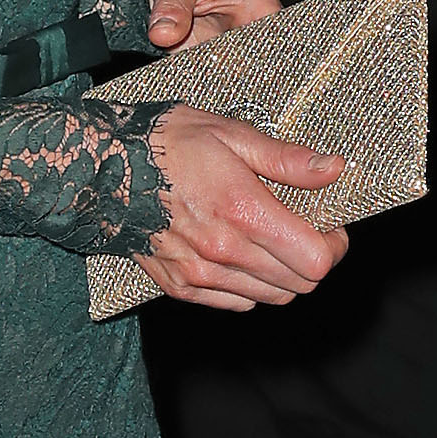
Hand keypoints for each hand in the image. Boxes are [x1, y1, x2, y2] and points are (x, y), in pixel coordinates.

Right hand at [142, 108, 346, 312]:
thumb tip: (333, 169)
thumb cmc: (168, 144)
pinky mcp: (181, 287)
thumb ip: (286, 160)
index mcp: (243, 211)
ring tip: (269, 240)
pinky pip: (236, 302)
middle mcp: (223, 251)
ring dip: (281, 274)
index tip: (329, 226)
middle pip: (299, 285)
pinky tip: (240, 253)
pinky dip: (249, 285)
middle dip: (311, 260)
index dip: (333, 245)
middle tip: (302, 230)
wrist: (102, 169)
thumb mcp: (231, 135)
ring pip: (270, 297)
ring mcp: (200, 274)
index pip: (315, 260)